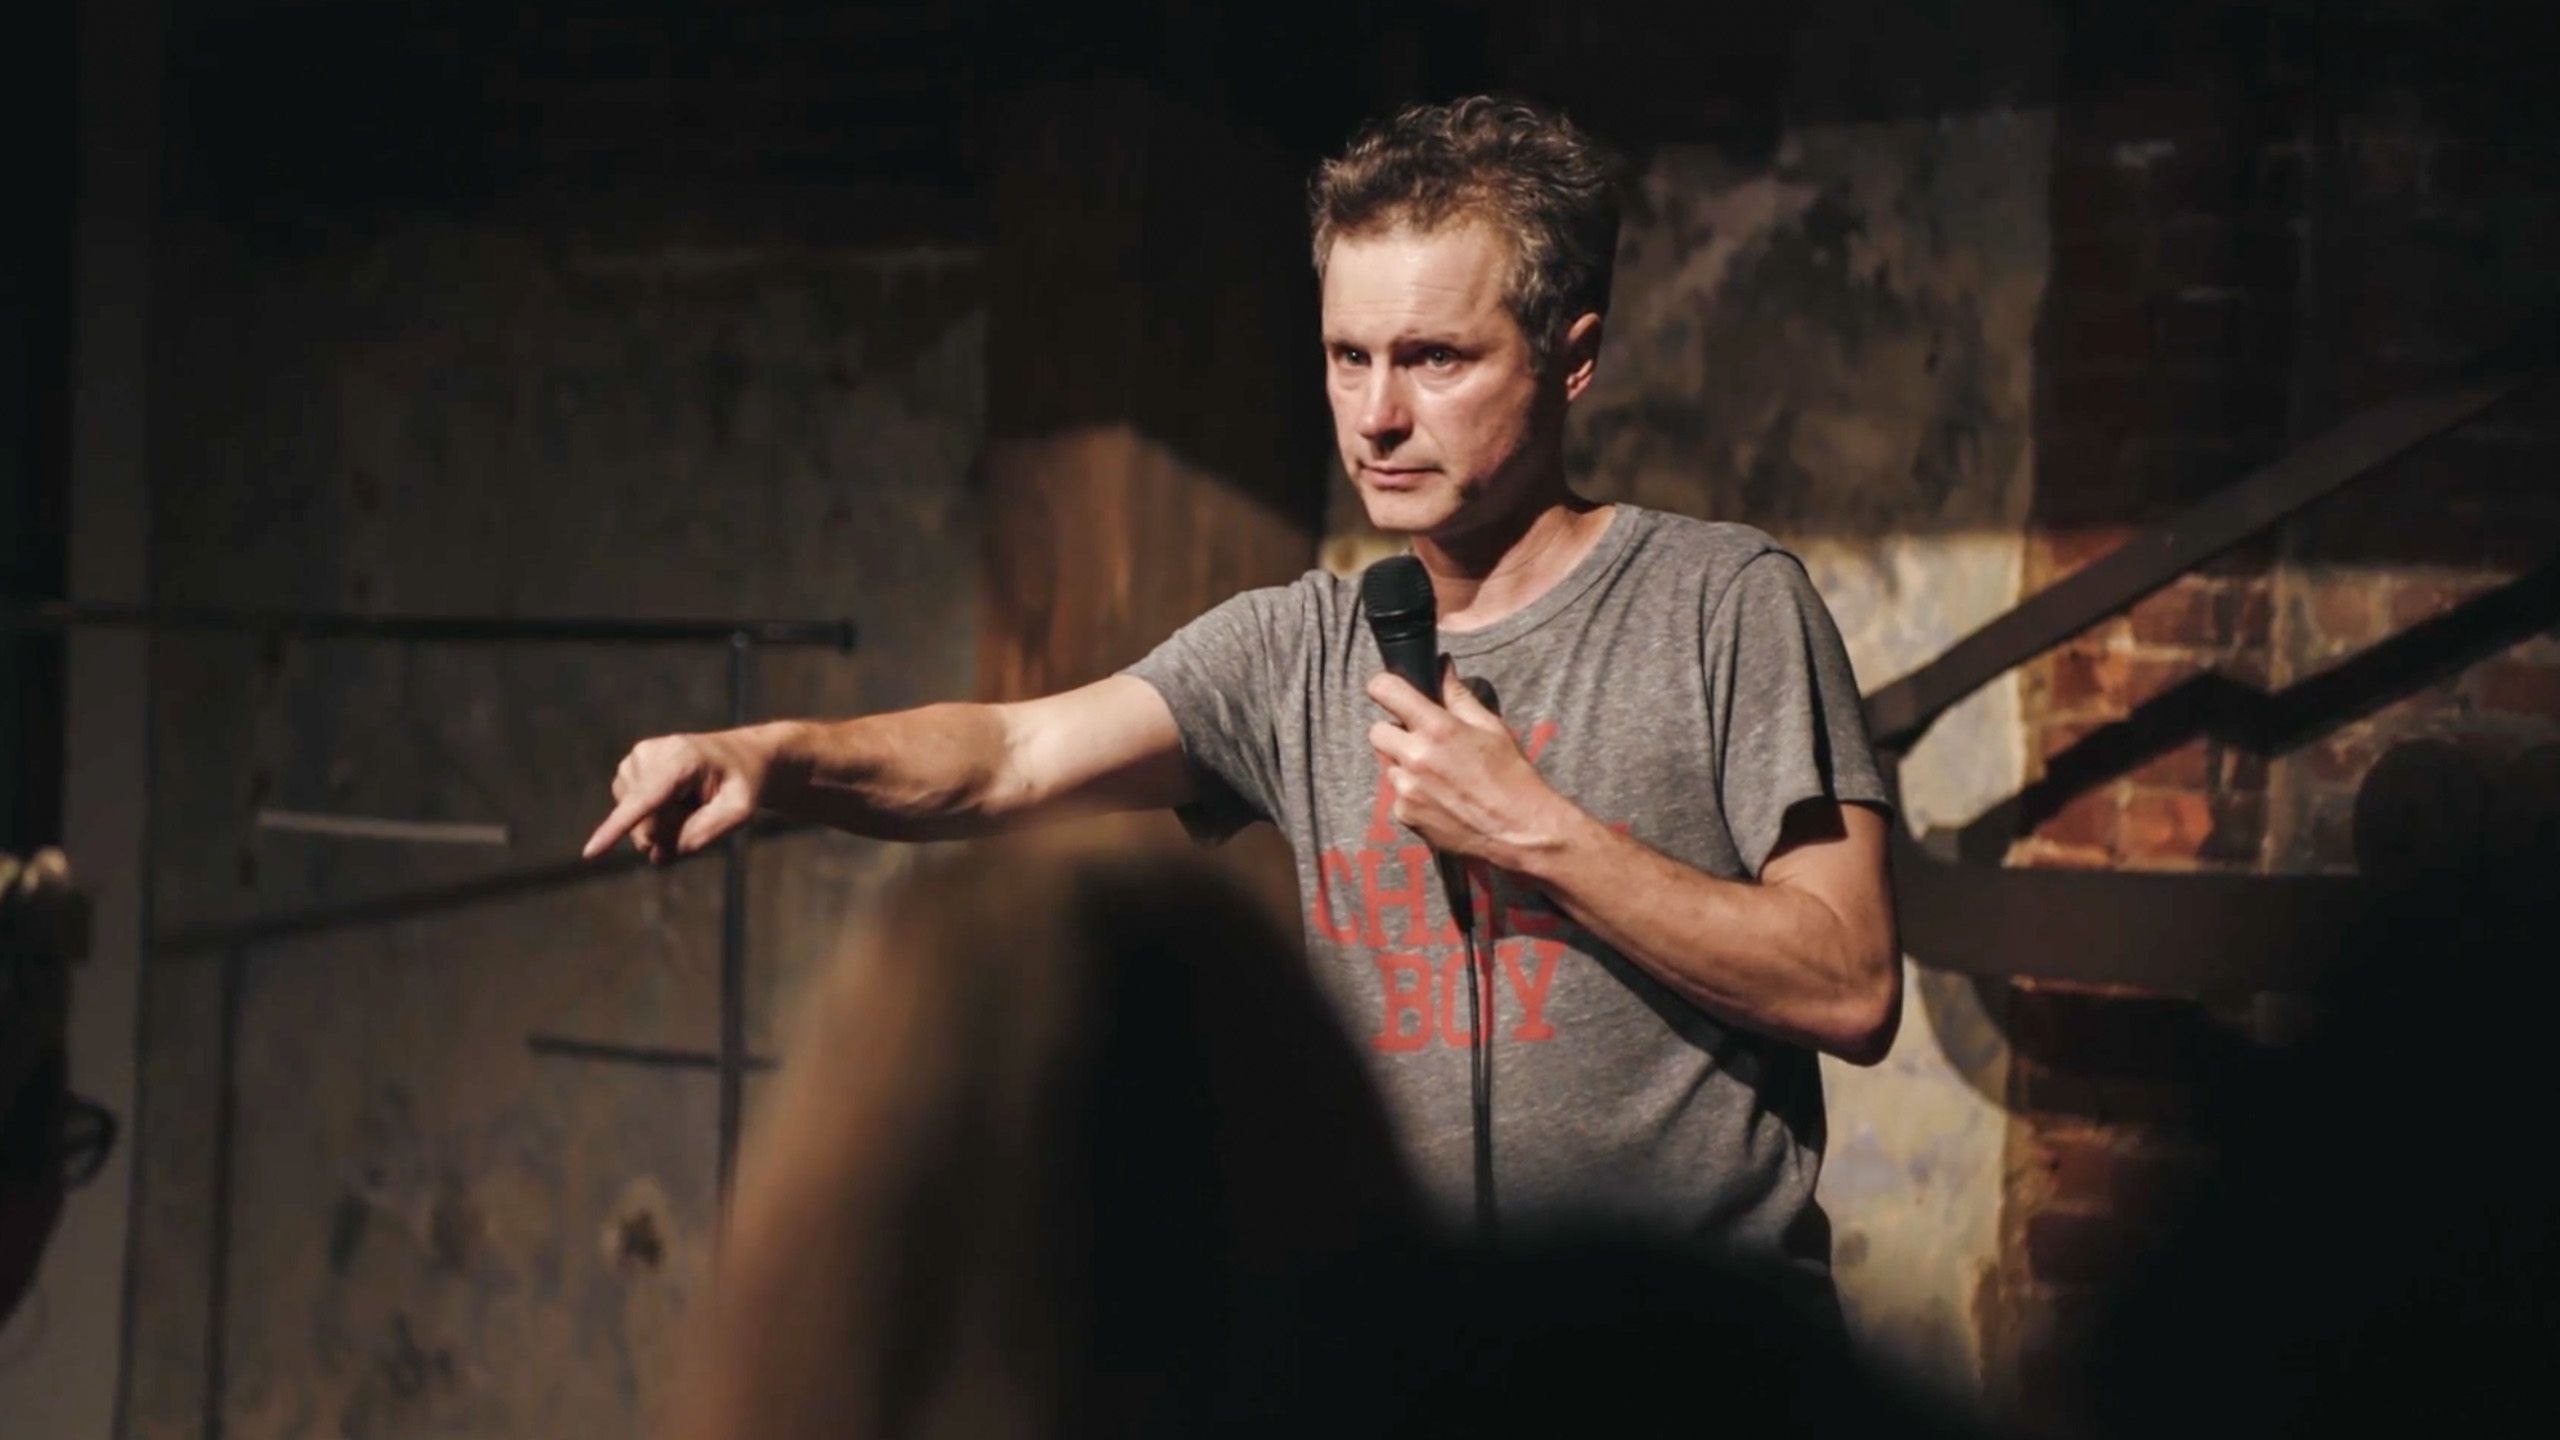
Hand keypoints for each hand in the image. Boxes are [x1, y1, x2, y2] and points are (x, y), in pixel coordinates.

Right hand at [583, 726, 783, 862]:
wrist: (739, 758)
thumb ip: (706, 832)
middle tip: (701, 813)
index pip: (644, 800)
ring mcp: (634, 761)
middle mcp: (649, 755)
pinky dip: (655, 817)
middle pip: (644, 824)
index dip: (617, 828)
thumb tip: (660, 855)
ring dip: (664, 825)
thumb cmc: (743, 783)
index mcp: (680, 759)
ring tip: (692, 801)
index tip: (590, 853)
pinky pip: (632, 815)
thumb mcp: (741, 810)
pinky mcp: (628, 769)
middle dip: (668, 834)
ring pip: (636, 822)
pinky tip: (677, 799)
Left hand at [1365, 663, 1573, 867]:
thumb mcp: (1491, 727)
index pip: (1385, 690)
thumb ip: (1458, 696)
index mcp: (1436, 728)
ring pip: (1390, 766)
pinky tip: (1441, 799)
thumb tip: (1442, 667)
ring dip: (1406, 766)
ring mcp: (1407, 789)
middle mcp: (1415, 757)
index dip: (1383, 687)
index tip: (1389, 692)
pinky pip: (1398, 795)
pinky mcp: (1405, 815)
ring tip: (1440, 776)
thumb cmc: (1511, 775)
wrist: (1519, 830)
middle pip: (1377, 731)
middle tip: (1422, 741)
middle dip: (1395, 732)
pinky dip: (1413, 795)